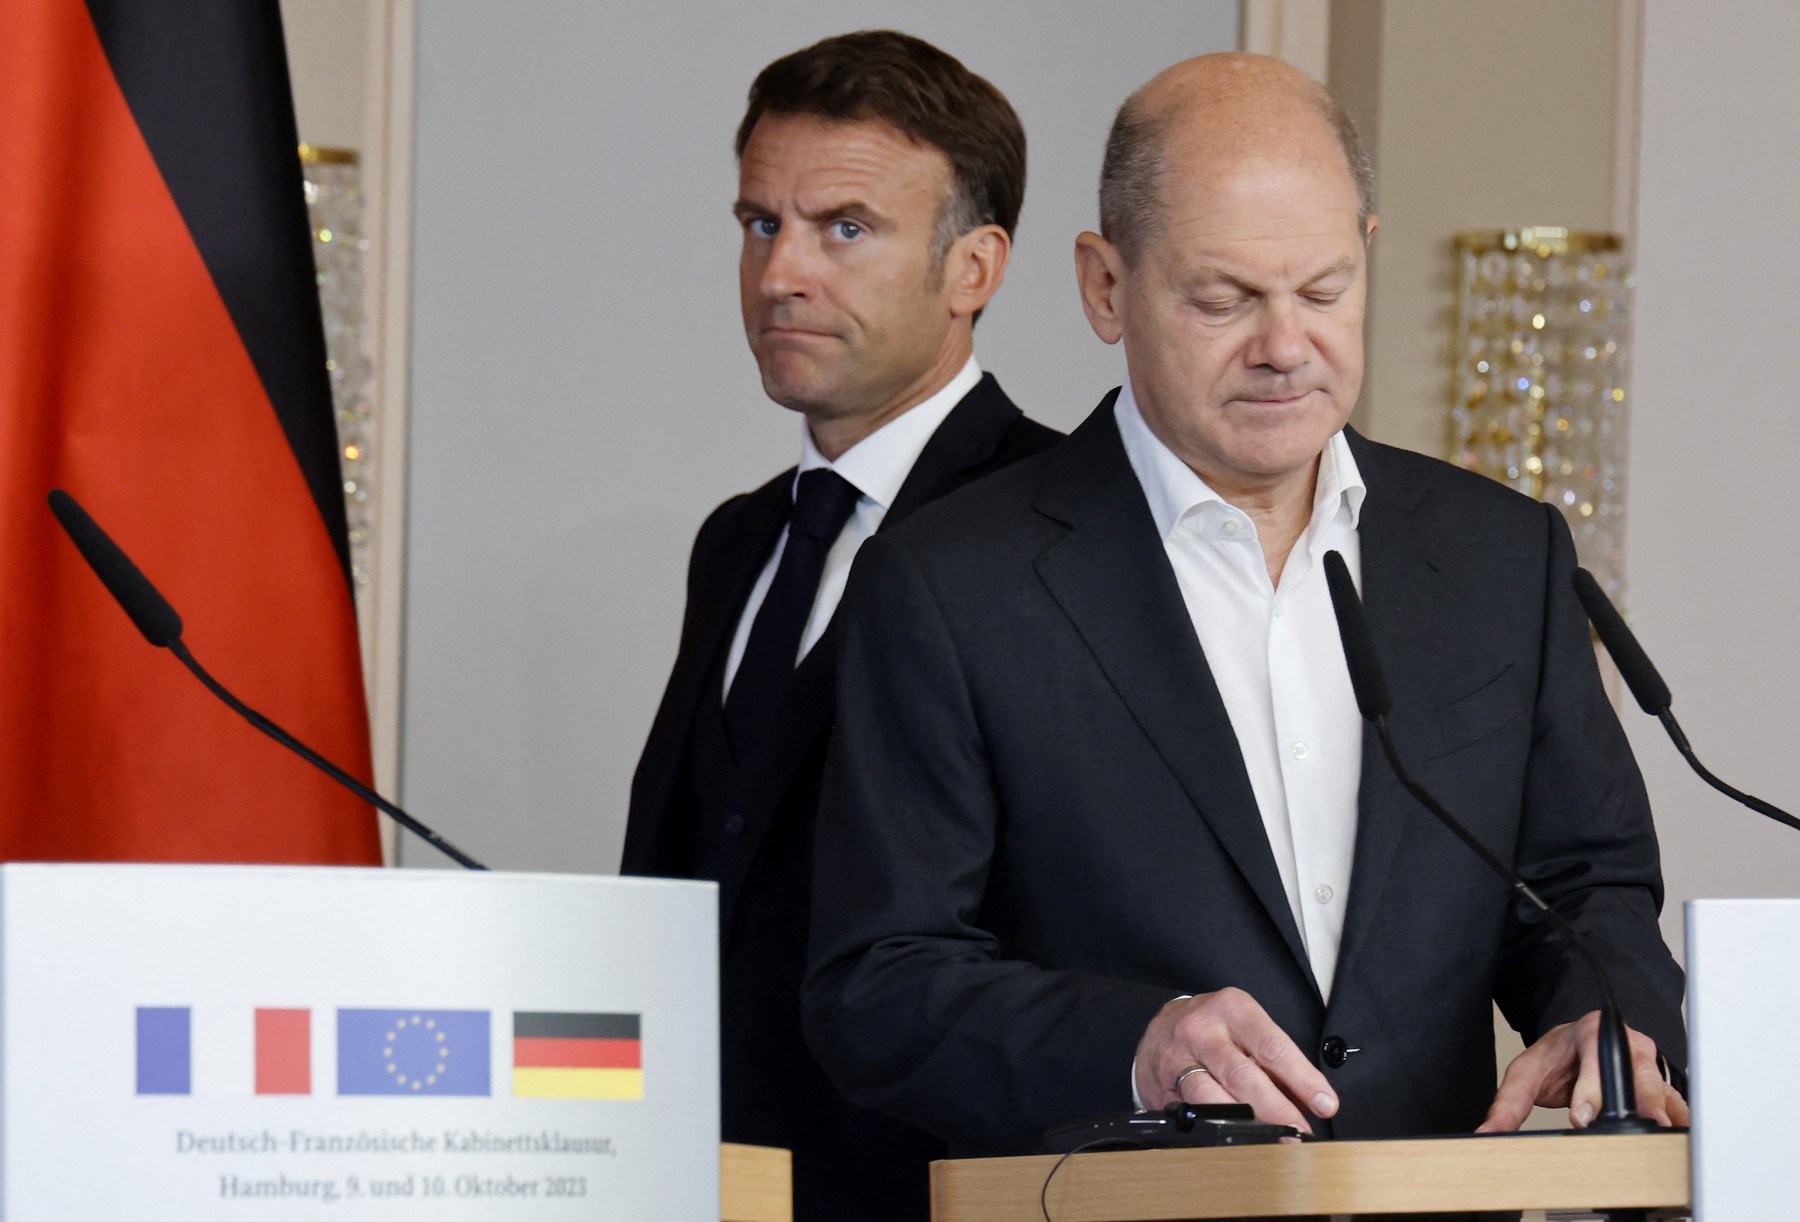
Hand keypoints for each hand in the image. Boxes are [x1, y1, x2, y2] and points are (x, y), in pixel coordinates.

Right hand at [1133, 988, 1337, 1133]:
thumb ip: (1273, 1060)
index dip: (1303, 1079)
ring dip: (1250, 1123)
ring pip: (1216, 1096)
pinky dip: (1218, 1127)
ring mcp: (1180, 1055)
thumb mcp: (1243, 1028)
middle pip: (1245, 1075)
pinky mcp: (1164, 1082)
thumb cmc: (1213, 1029)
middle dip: (1278, 1109)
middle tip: (1300, 1132)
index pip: (1274, 1047)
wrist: (1160, 1027)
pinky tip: (1236, 1138)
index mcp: (1233, 1008)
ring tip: (1275, 1140)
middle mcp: (1204, 1028)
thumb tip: (1310, 1099)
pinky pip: (1193, 1109)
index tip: (1325, 1104)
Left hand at [1477, 1009, 1688, 1131]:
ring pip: (1660, 1091)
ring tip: (1656, 1143)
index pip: (1595, 1057)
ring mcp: (1648, 1065)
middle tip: (1633, 1130)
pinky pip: (1675, 1106)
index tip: (1581, 1118)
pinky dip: (1676, 1124)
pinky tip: (1675, 1141)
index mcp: (1592, 1032)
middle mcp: (1626, 1045)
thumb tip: (1488, 1131)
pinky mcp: (1662, 1088)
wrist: (1575, 1046)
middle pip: (1636, 1074)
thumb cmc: (1556, 1057)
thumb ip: (1508, 1102)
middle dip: (1636, 1103)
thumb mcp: (1526, 1072)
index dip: (1590, 1088)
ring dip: (1660, 1116)